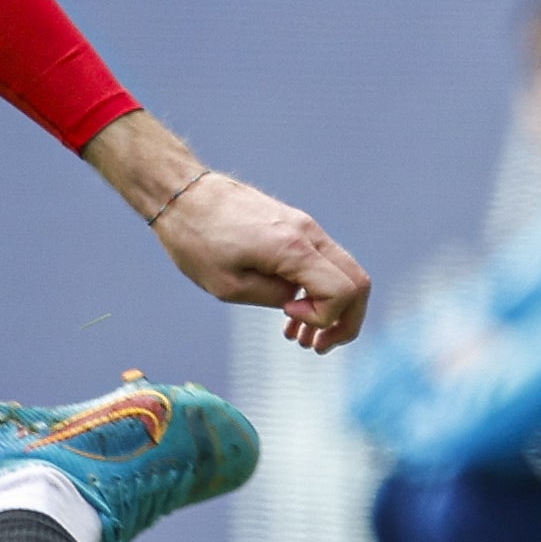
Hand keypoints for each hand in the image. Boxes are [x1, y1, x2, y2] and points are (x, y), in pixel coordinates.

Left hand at [154, 169, 371, 351]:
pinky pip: (322, 262)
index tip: (286, 318)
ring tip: (304, 340)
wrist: (183, 194)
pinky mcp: (295, 226)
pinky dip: (318, 291)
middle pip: (358, 282)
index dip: (323, 318)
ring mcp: (305, 227)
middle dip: (346, 322)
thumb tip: (297, 301)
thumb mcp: (228, 285)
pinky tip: (293, 314)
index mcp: (293, 248)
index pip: (342, 291)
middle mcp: (308, 233)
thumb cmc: (196, 239)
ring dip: (332, 309)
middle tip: (318, 347)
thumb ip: (271, 297)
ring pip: (344, 272)